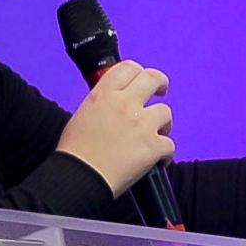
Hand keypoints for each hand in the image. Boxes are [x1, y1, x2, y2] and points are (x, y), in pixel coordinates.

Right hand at [56, 60, 174, 196]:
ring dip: (162, 124)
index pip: (128, 67)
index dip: (138, 72)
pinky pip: (170, 145)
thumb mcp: (82, 114)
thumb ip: (102, 103)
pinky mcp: (153, 146)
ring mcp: (141, 124)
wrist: (79, 177)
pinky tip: (157, 160)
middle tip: (161, 92)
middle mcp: (125, 104)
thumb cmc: (75, 152)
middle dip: (160, 84)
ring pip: (166, 112)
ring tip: (154, 135)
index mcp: (104, 94)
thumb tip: (114, 104)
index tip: (141, 80)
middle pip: (153, 78)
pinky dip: (165, 154)